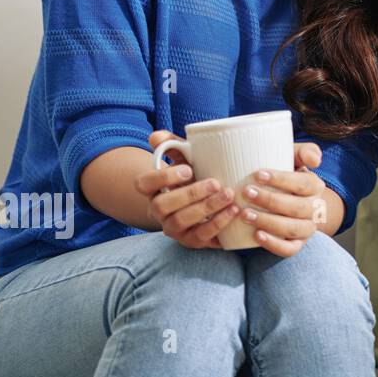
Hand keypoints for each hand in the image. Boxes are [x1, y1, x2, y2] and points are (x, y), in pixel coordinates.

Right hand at [135, 130, 238, 248]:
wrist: (208, 201)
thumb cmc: (195, 175)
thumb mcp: (186, 158)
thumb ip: (173, 145)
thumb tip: (156, 135)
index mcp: (153, 189)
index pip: (143, 183)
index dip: (162, 177)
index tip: (188, 168)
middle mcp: (158, 211)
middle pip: (161, 206)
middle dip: (189, 194)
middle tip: (216, 183)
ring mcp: (173, 228)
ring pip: (180, 222)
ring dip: (206, 209)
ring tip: (229, 195)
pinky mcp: (190, 240)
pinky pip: (200, 237)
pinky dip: (217, 224)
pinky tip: (234, 211)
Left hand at [233, 142, 326, 257]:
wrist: (288, 200)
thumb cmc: (284, 175)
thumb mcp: (293, 158)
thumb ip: (304, 151)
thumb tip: (315, 160)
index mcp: (315, 186)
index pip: (303, 183)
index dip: (282, 179)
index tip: (258, 174)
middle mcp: (315, 209)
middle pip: (297, 207)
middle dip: (270, 200)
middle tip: (246, 193)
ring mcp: (307, 228)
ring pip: (293, 229)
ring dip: (269, 222)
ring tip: (245, 215)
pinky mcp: (297, 244)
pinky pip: (290, 249)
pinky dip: (274, 244)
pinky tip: (256, 235)